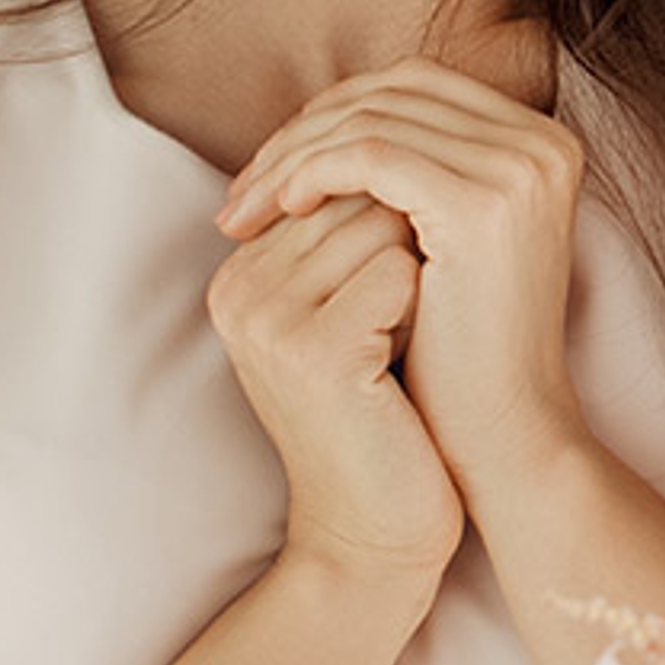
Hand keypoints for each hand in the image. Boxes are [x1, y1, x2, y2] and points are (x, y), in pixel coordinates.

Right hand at [204, 193, 462, 584]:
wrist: (376, 531)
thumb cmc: (386, 415)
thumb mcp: (358, 311)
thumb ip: (358, 232)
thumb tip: (415, 134)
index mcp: (240, 273)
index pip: (336, 175)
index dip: (399, 219)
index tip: (404, 291)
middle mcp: (238, 288)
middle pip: (359, 189)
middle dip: (411, 236)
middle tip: (409, 322)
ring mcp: (268, 316)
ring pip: (383, 220)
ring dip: (423, 271)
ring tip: (401, 347)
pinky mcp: (314, 348)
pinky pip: (400, 270)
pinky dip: (426, 306)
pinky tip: (407, 363)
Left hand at [214, 35, 587, 489]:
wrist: (505, 433)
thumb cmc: (463, 351)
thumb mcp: (442, 243)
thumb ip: (412, 176)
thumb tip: (320, 127)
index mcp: (541, 142)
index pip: (415, 86)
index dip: (335, 115)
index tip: (275, 167)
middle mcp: (542, 142)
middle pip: (392, 91)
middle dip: (305, 132)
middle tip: (244, 189)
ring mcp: (519, 168)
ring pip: (372, 119)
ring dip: (293, 157)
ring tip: (248, 210)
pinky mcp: (483, 202)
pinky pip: (370, 156)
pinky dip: (313, 173)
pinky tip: (282, 211)